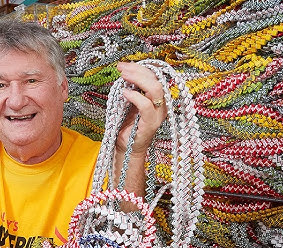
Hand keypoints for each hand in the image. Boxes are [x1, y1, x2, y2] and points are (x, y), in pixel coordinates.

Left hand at [111, 62, 167, 200]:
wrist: (127, 148)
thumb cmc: (127, 125)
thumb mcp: (130, 102)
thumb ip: (132, 89)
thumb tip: (125, 71)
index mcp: (157, 97)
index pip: (154, 76)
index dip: (140, 67)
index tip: (124, 65)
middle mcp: (161, 104)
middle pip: (156, 79)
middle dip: (138, 70)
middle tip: (121, 68)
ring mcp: (158, 114)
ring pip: (155, 89)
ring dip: (138, 79)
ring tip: (123, 76)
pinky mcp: (151, 124)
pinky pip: (146, 106)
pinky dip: (135, 97)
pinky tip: (124, 93)